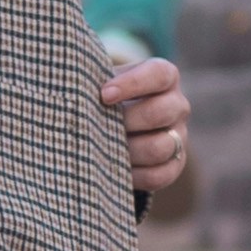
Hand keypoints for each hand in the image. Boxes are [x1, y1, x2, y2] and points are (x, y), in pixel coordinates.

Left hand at [97, 51, 193, 193]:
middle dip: (127, 120)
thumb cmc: (105, 96)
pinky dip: (134, 175)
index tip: (103, 94)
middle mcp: (177, 105)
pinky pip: (160, 175)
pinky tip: (112, 169)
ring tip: (102, 149)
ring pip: (160, 147)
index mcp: (165, 76)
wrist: (117, 124)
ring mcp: (179, 136)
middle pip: (161, 112)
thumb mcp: (102, 81)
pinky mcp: (175, 165)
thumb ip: (92, 80)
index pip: (158, 75)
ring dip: (128, 150)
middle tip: (99, 126)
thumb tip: (71, 87)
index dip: (132, 84)